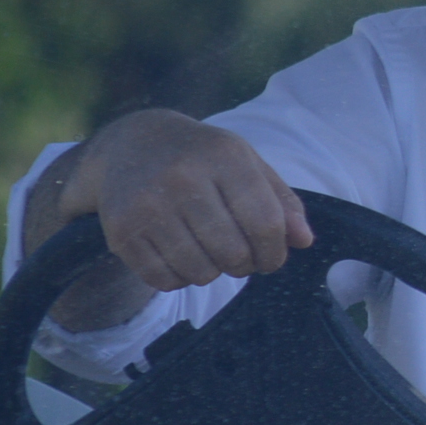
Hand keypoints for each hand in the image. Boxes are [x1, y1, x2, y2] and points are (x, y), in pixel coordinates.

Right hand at [29, 109, 311, 306]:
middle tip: (239, 256)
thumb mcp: (248, 164)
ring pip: (200, 272)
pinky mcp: (121, 231)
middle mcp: (183, 178)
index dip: (275, 252)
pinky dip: (180, 278)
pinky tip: (181, 255)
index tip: (271, 258)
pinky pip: (163, 280)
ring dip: (212, 272)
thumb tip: (304, 241)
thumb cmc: (203, 158)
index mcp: (225, 157)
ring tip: (209, 251)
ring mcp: (147, 205)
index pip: (266, 223)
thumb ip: (282, 202)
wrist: (133, 144)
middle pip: (234, 253)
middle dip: (245, 265)